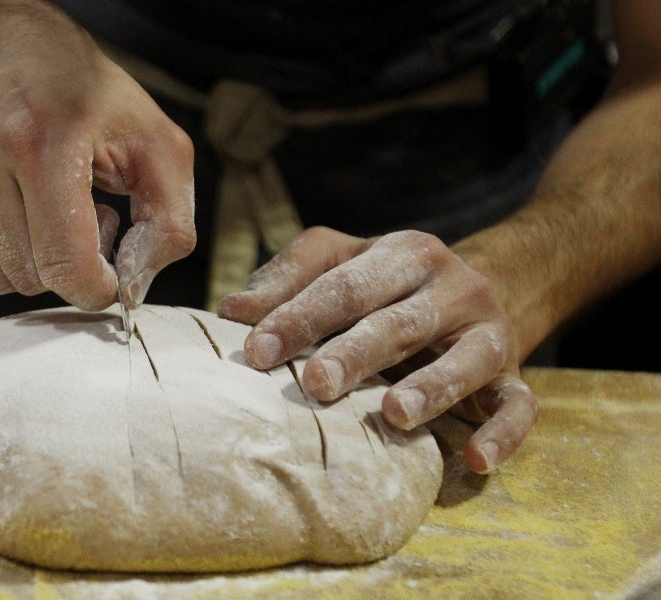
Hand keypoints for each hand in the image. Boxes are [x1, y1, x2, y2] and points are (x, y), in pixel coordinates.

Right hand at [0, 9, 195, 309]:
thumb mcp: (162, 148)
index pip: (65, 264)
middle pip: (30, 278)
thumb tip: (130, 291)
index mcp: (45, 139)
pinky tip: (22, 213)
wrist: (18, 51)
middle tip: (87, 218)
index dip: (97, 288)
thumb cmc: (97, 103)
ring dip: (33, 264)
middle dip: (69, 267)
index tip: (112, 272)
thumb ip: (169, 225)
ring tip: (53, 214)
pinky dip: (1, 255)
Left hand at [218, 226, 538, 473]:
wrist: (486, 285)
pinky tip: (475, 459)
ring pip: (465, 360)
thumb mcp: (342, 261)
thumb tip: (231, 312)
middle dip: (355, 353)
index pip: (345, 285)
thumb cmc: (390, 282)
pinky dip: (504, 433)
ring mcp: (490, 332)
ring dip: (430, 388)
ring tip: (392, 413)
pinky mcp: (514, 375)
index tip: (255, 351)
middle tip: (315, 383)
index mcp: (404, 254)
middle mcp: (453, 287)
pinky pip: (520, 406)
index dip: (299, 317)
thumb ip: (290, 279)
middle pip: (399, 321)